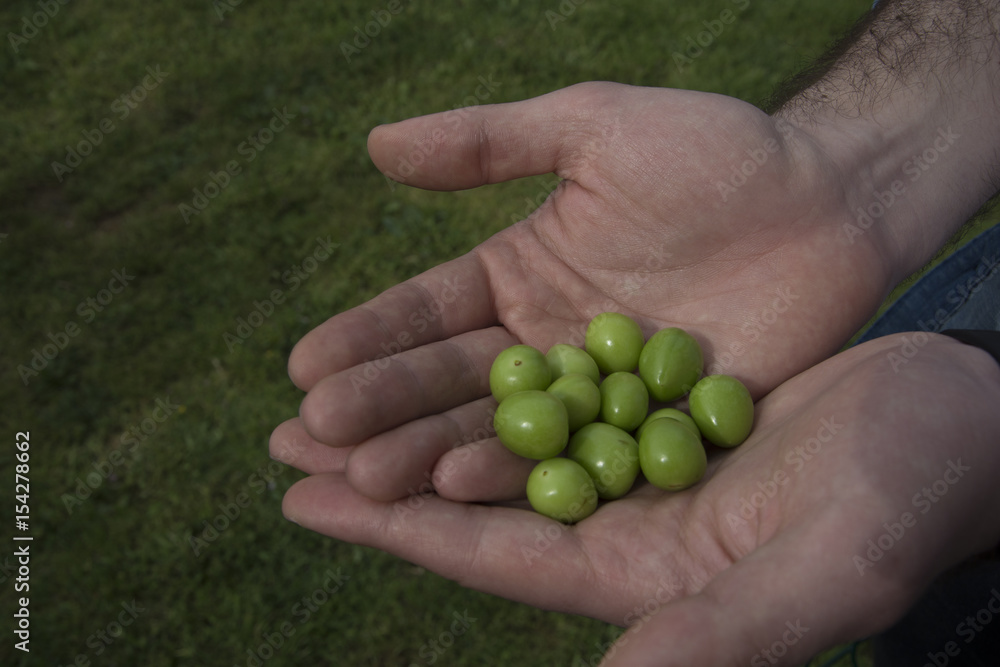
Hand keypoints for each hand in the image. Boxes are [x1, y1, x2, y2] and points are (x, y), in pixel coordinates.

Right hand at [273, 82, 892, 500]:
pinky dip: (519, 473)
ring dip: (429, 451)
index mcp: (519, 274)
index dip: (366, 338)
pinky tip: (461, 487)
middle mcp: (543, 342)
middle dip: (380, 407)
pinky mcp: (646, 433)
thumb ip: (489, 142)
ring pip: (498, 429)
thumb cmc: (714, 153)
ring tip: (365, 475)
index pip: (428, 312)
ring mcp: (593, 394)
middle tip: (314, 437)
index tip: (302, 366)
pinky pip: (575, 456)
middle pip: (448, 381)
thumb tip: (375, 146)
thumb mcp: (594, 126)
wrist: (830, 199)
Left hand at [278, 333, 999, 664]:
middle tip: (289, 439)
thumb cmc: (913, 495)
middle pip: (479, 498)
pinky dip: (497, 376)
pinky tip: (451, 354)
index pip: (492, 555)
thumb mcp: (829, 564)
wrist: (954, 425)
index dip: (397, 529)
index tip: (308, 497)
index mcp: (643, 573)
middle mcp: (626, 526)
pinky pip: (558, 392)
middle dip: (384, 472)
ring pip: (507, 441)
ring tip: (341, 396)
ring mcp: (639, 467)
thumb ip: (726, 632)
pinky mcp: (658, 413)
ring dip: (426, 418)